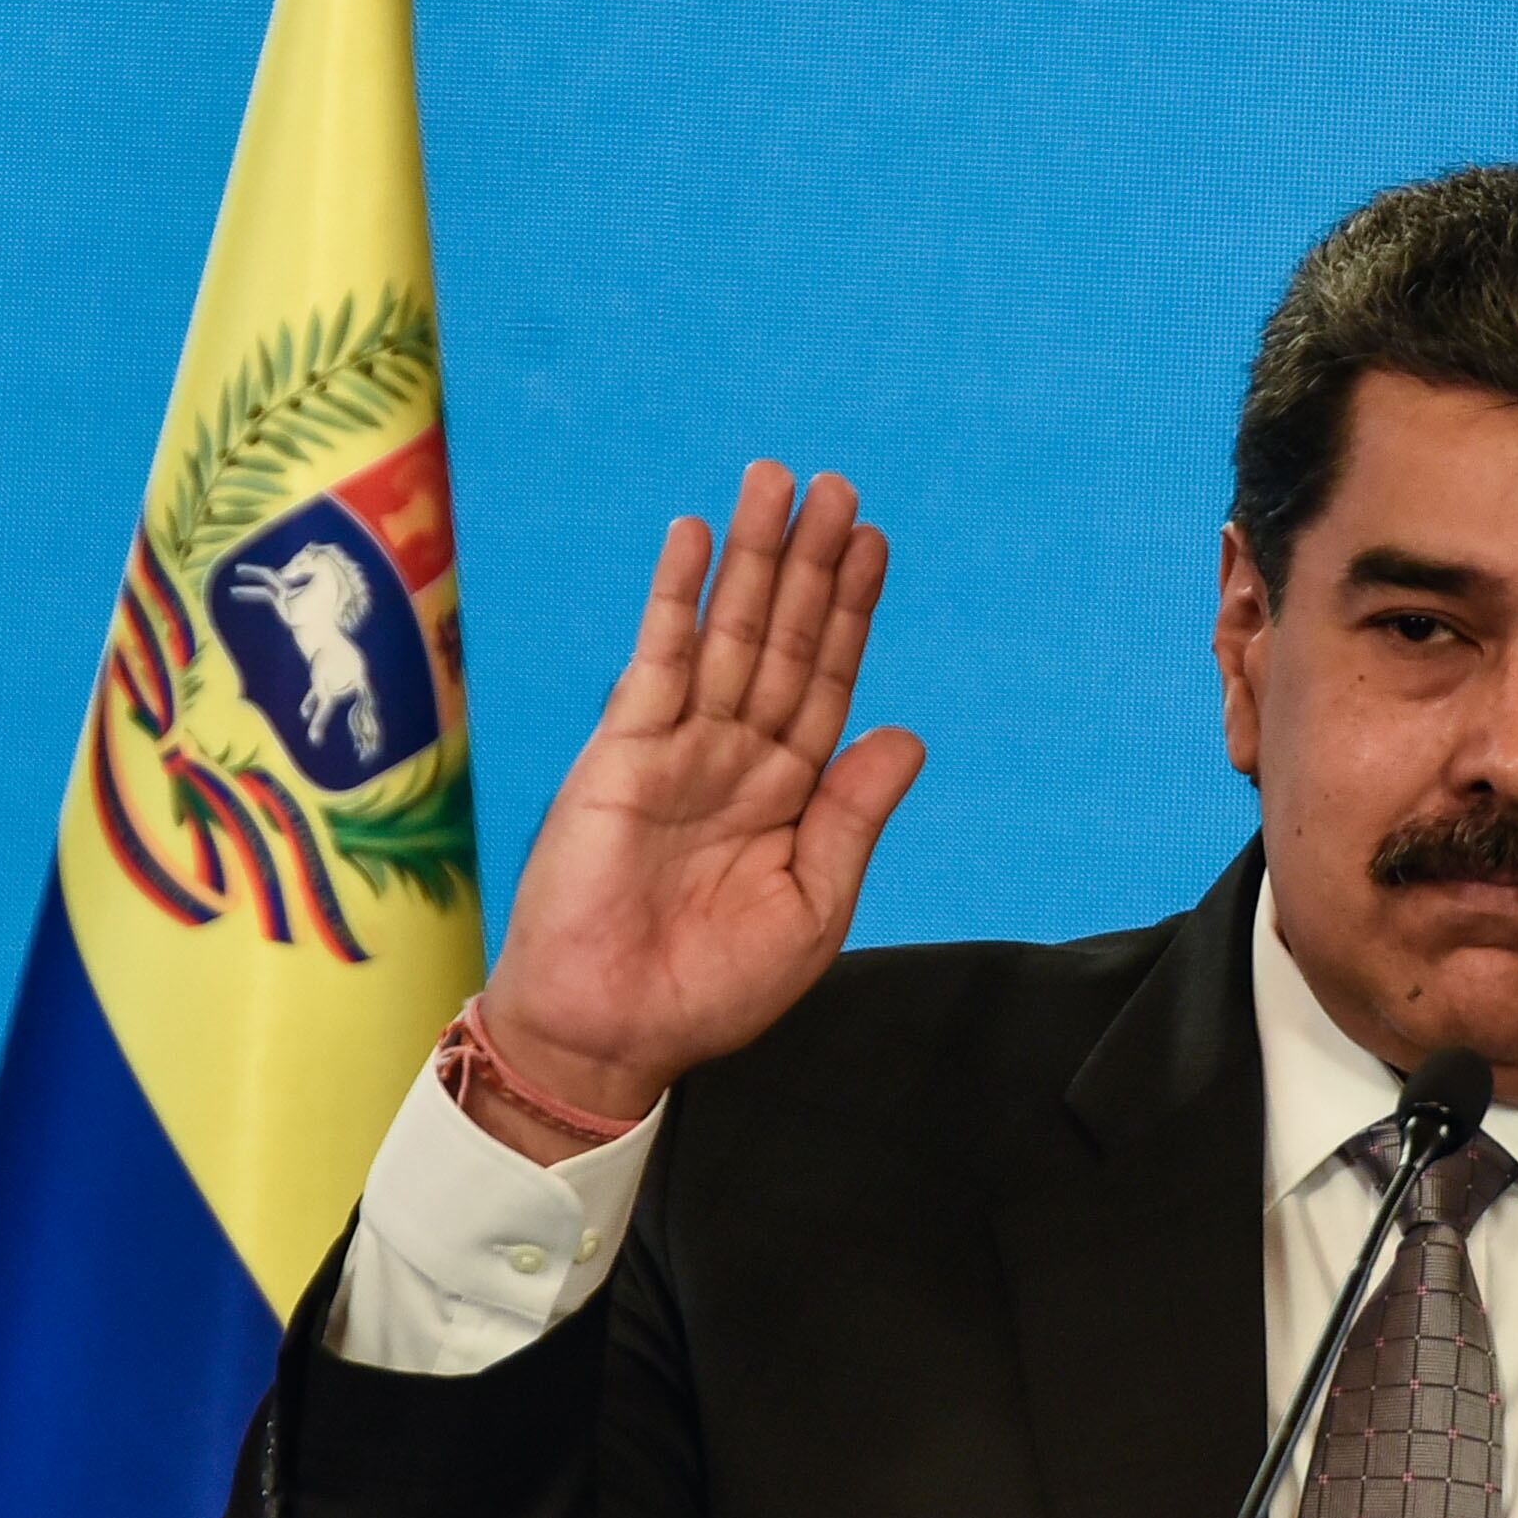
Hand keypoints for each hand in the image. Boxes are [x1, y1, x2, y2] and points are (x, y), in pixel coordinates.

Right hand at [469, 461, 924, 1156]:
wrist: (611, 1033)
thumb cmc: (710, 990)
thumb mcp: (811, 908)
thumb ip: (852, 817)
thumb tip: (906, 735)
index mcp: (789, 796)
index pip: (827, 682)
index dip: (850, 613)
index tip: (872, 544)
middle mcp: (737, 758)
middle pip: (781, 638)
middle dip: (808, 563)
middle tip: (836, 486)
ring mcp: (679, 750)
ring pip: (726, 633)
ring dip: (752, 559)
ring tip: (776, 484)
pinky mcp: (621, 754)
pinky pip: (656, 661)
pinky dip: (675, 599)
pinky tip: (694, 539)